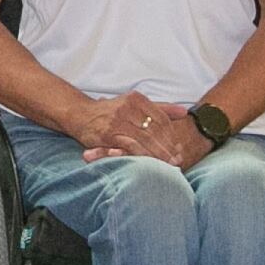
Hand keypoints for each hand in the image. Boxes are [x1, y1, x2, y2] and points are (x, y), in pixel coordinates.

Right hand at [83, 93, 198, 165]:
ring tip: (168, 165)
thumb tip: (184, 112)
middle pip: (155, 130)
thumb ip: (160, 108)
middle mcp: (128, 107)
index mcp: (137, 99)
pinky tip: (150, 164)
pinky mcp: (108, 134)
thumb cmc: (110, 111)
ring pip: (144, 139)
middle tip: (178, 160)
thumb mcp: (134, 104)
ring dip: (158, 153)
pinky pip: (130, 146)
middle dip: (168, 147)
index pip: (161, 118)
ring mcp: (118, 120)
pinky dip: (142, 155)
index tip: (179, 148)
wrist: (80, 114)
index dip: (172, 135)